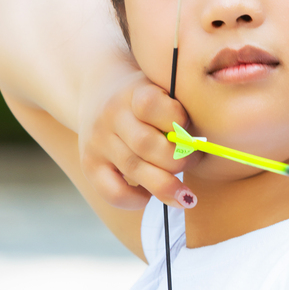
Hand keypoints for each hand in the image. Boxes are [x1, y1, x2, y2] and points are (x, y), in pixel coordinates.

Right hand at [78, 64, 194, 211]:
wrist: (96, 90)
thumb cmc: (143, 97)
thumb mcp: (160, 88)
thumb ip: (179, 110)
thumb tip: (199, 148)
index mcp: (132, 92)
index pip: (151, 105)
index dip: (177, 120)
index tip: (190, 128)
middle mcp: (110, 116)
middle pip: (146, 144)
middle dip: (179, 160)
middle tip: (194, 161)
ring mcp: (96, 141)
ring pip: (134, 169)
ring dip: (166, 186)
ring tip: (184, 194)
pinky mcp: (89, 165)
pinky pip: (114, 192)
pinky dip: (136, 200)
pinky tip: (149, 195)